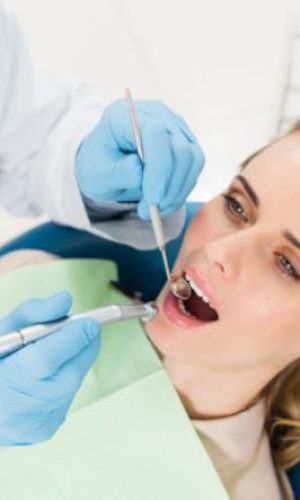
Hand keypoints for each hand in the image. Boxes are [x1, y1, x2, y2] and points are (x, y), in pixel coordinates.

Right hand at [0, 291, 100, 444]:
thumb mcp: (4, 329)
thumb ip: (34, 312)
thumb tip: (66, 299)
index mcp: (2, 380)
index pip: (45, 359)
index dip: (73, 338)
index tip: (91, 321)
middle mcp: (17, 410)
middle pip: (68, 375)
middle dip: (84, 347)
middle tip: (88, 327)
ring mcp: (33, 424)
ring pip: (72, 385)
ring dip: (76, 361)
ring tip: (66, 346)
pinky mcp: (45, 429)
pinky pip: (67, 396)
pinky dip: (67, 377)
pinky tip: (54, 370)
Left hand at [75, 99, 204, 218]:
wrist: (108, 163)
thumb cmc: (100, 164)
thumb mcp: (98, 173)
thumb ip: (118, 172)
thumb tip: (139, 173)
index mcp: (127, 114)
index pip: (156, 133)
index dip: (158, 168)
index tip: (153, 198)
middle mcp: (156, 114)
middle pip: (180, 147)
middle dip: (169, 185)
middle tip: (152, 210)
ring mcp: (175, 127)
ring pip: (192, 159)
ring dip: (177, 191)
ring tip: (156, 210)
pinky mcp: (186, 143)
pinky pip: (194, 169)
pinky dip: (181, 190)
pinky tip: (164, 203)